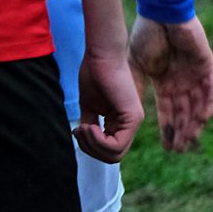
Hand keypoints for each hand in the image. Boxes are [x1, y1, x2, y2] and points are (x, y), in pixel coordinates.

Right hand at [75, 49, 144, 163]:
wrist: (101, 54)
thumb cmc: (94, 73)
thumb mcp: (89, 105)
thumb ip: (91, 123)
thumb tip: (84, 140)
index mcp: (120, 122)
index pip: (109, 150)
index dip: (90, 146)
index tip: (78, 129)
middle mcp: (130, 124)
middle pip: (112, 157)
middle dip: (91, 149)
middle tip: (79, 131)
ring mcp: (134, 122)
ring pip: (115, 155)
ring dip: (93, 145)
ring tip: (84, 127)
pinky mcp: (133, 117)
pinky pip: (117, 145)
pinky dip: (99, 141)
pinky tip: (90, 126)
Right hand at [128, 14, 212, 151]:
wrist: (159, 13)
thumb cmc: (145, 35)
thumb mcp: (135, 66)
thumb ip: (137, 88)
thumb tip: (131, 114)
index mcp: (165, 82)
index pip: (168, 111)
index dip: (168, 129)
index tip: (166, 148)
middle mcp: (181, 82)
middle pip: (184, 113)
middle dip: (182, 132)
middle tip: (178, 150)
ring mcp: (195, 75)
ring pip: (198, 106)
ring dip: (194, 124)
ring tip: (188, 140)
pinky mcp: (207, 67)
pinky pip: (212, 91)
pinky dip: (208, 106)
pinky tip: (201, 119)